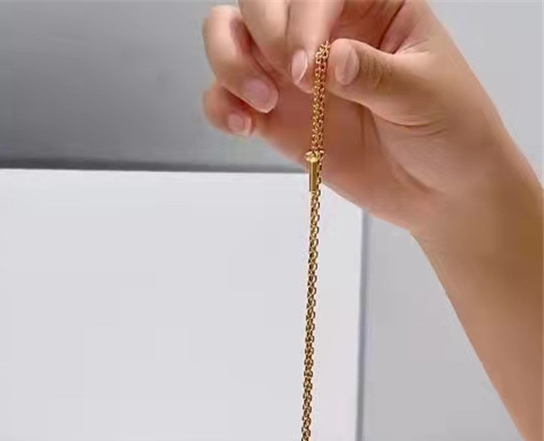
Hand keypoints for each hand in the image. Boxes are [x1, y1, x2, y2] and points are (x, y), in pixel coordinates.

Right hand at [202, 0, 512, 233]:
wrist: (443, 192)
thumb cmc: (451, 130)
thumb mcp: (425, 94)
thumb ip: (374, 74)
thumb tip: (330, 58)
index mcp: (370, 2)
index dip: (301, 18)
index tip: (306, 65)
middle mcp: (324, 28)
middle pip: (260, 1)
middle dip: (261, 34)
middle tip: (288, 79)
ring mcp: (294, 74)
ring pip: (231, 39)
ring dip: (229, 64)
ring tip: (258, 105)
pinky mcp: (278, 118)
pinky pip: (228, 99)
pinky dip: (221, 107)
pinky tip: (243, 126)